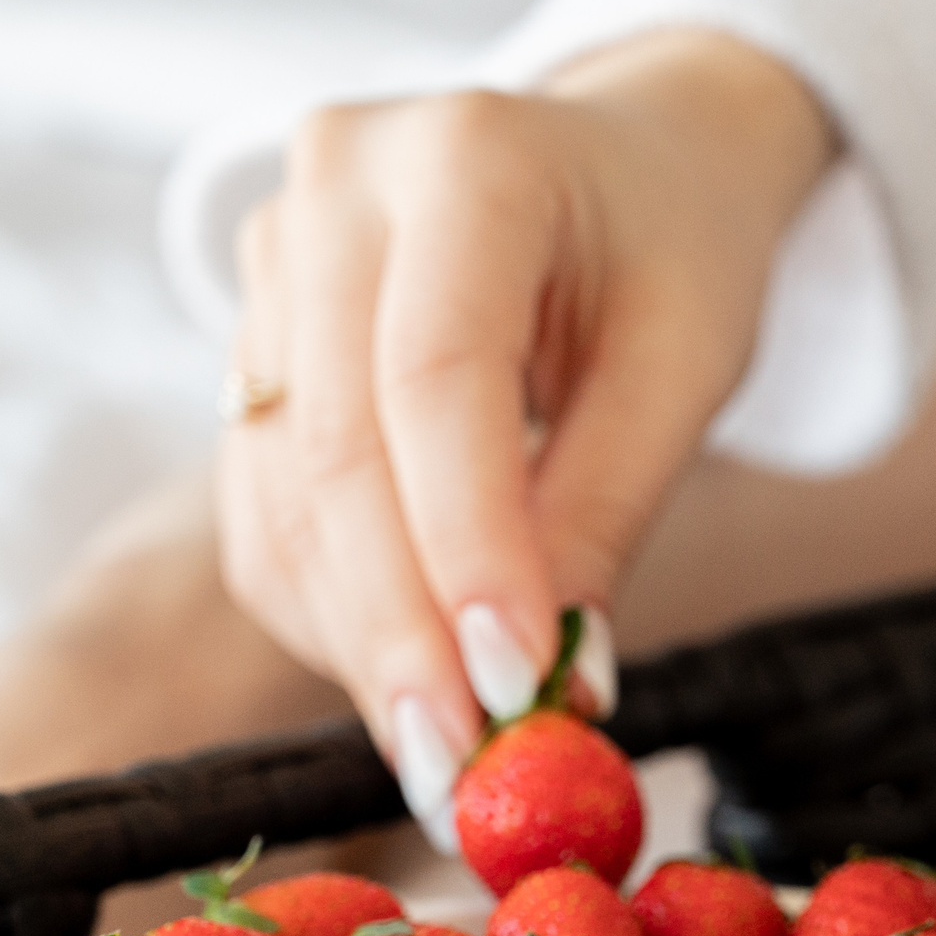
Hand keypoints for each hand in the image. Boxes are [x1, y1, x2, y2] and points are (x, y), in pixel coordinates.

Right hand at [217, 31, 834, 845]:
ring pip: (280, 503)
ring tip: (453, 751)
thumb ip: (609, 508)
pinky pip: (264, 517)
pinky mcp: (248, 344)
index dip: (466, 550)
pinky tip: (413, 671)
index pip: (437, 379)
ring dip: (361, 648)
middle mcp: (334, 190)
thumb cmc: (673, 251)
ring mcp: (268, 264)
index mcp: (465, 157)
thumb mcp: (687, 362)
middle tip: (458, 777)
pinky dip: (335, 618)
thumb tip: (553, 688)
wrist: (619, 163)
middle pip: (335, 451)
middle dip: (400, 638)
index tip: (511, 694)